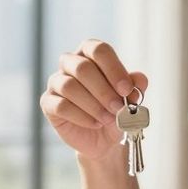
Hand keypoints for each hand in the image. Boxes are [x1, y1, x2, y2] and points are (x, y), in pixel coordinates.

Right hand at [40, 39, 148, 160]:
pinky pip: (61, 106)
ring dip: (93, 105)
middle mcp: (70, 63)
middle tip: (119, 108)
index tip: (126, 90)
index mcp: (91, 54)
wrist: (103, 138)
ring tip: (108, 119)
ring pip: (69, 86)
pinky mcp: (48, 102)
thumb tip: (139, 79)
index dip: (114, 69)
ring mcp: (56, 82)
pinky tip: (95, 123)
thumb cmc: (115, 111)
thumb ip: (135, 87)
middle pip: (82, 67)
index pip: (99, 50)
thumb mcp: (130, 100)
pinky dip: (82, 116)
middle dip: (104, 90)